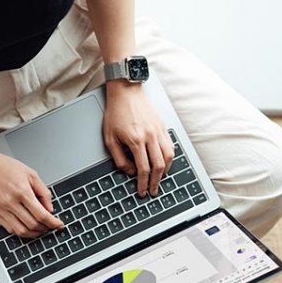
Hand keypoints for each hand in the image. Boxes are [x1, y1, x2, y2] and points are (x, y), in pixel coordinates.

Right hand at [0, 150, 63, 237]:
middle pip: (33, 225)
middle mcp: (11, 202)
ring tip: (40, 230)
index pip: (42, 214)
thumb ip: (43, 192)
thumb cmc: (5, 167)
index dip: (53, 223)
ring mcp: (1, 210)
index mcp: (22, 191)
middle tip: (51, 227)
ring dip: (34, 234)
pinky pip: (10, 230)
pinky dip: (21, 232)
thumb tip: (50, 209)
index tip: (59, 225)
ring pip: (21, 231)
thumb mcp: (30, 174)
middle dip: (45, 229)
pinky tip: (27, 228)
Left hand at [103, 81, 174, 196]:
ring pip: (169, 156)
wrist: (126, 91)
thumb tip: (129, 171)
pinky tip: (165, 163)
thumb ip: (119, 157)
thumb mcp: (110, 138)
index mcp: (135, 140)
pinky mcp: (163, 126)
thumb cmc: (116, 112)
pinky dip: (170, 158)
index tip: (142, 191)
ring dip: (166, 171)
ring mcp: (158, 131)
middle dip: (156, 182)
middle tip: (153, 191)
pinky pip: (171, 146)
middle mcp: (150, 136)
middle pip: (159, 166)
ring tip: (160, 179)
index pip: (143, 169)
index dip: (143, 183)